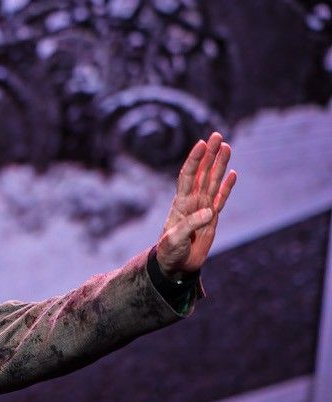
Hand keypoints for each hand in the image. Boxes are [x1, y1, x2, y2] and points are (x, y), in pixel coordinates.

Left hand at [156, 132, 236, 277]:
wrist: (174, 266)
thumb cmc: (169, 253)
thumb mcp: (175, 240)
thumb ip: (190, 225)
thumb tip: (209, 211)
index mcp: (181, 204)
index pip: (188, 176)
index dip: (195, 160)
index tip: (202, 144)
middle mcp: (192, 202)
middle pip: (203, 173)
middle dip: (210, 154)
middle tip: (217, 135)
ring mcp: (203, 208)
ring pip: (213, 181)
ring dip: (220, 164)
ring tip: (226, 146)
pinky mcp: (212, 218)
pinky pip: (222, 198)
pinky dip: (227, 186)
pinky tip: (233, 173)